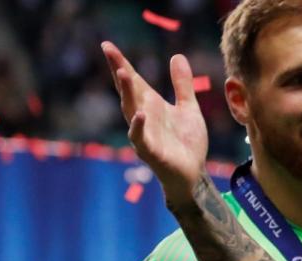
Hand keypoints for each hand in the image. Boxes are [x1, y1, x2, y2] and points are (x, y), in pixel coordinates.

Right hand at [101, 41, 207, 202]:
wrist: (194, 173)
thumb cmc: (187, 143)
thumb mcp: (188, 108)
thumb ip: (182, 85)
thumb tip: (177, 56)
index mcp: (151, 105)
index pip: (133, 80)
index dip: (121, 63)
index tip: (107, 45)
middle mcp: (143, 117)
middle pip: (128, 91)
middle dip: (119, 71)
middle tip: (109, 51)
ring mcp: (144, 134)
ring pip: (130, 110)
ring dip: (127, 93)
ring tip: (124, 73)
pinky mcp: (151, 152)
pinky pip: (140, 138)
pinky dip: (138, 126)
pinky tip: (139, 114)